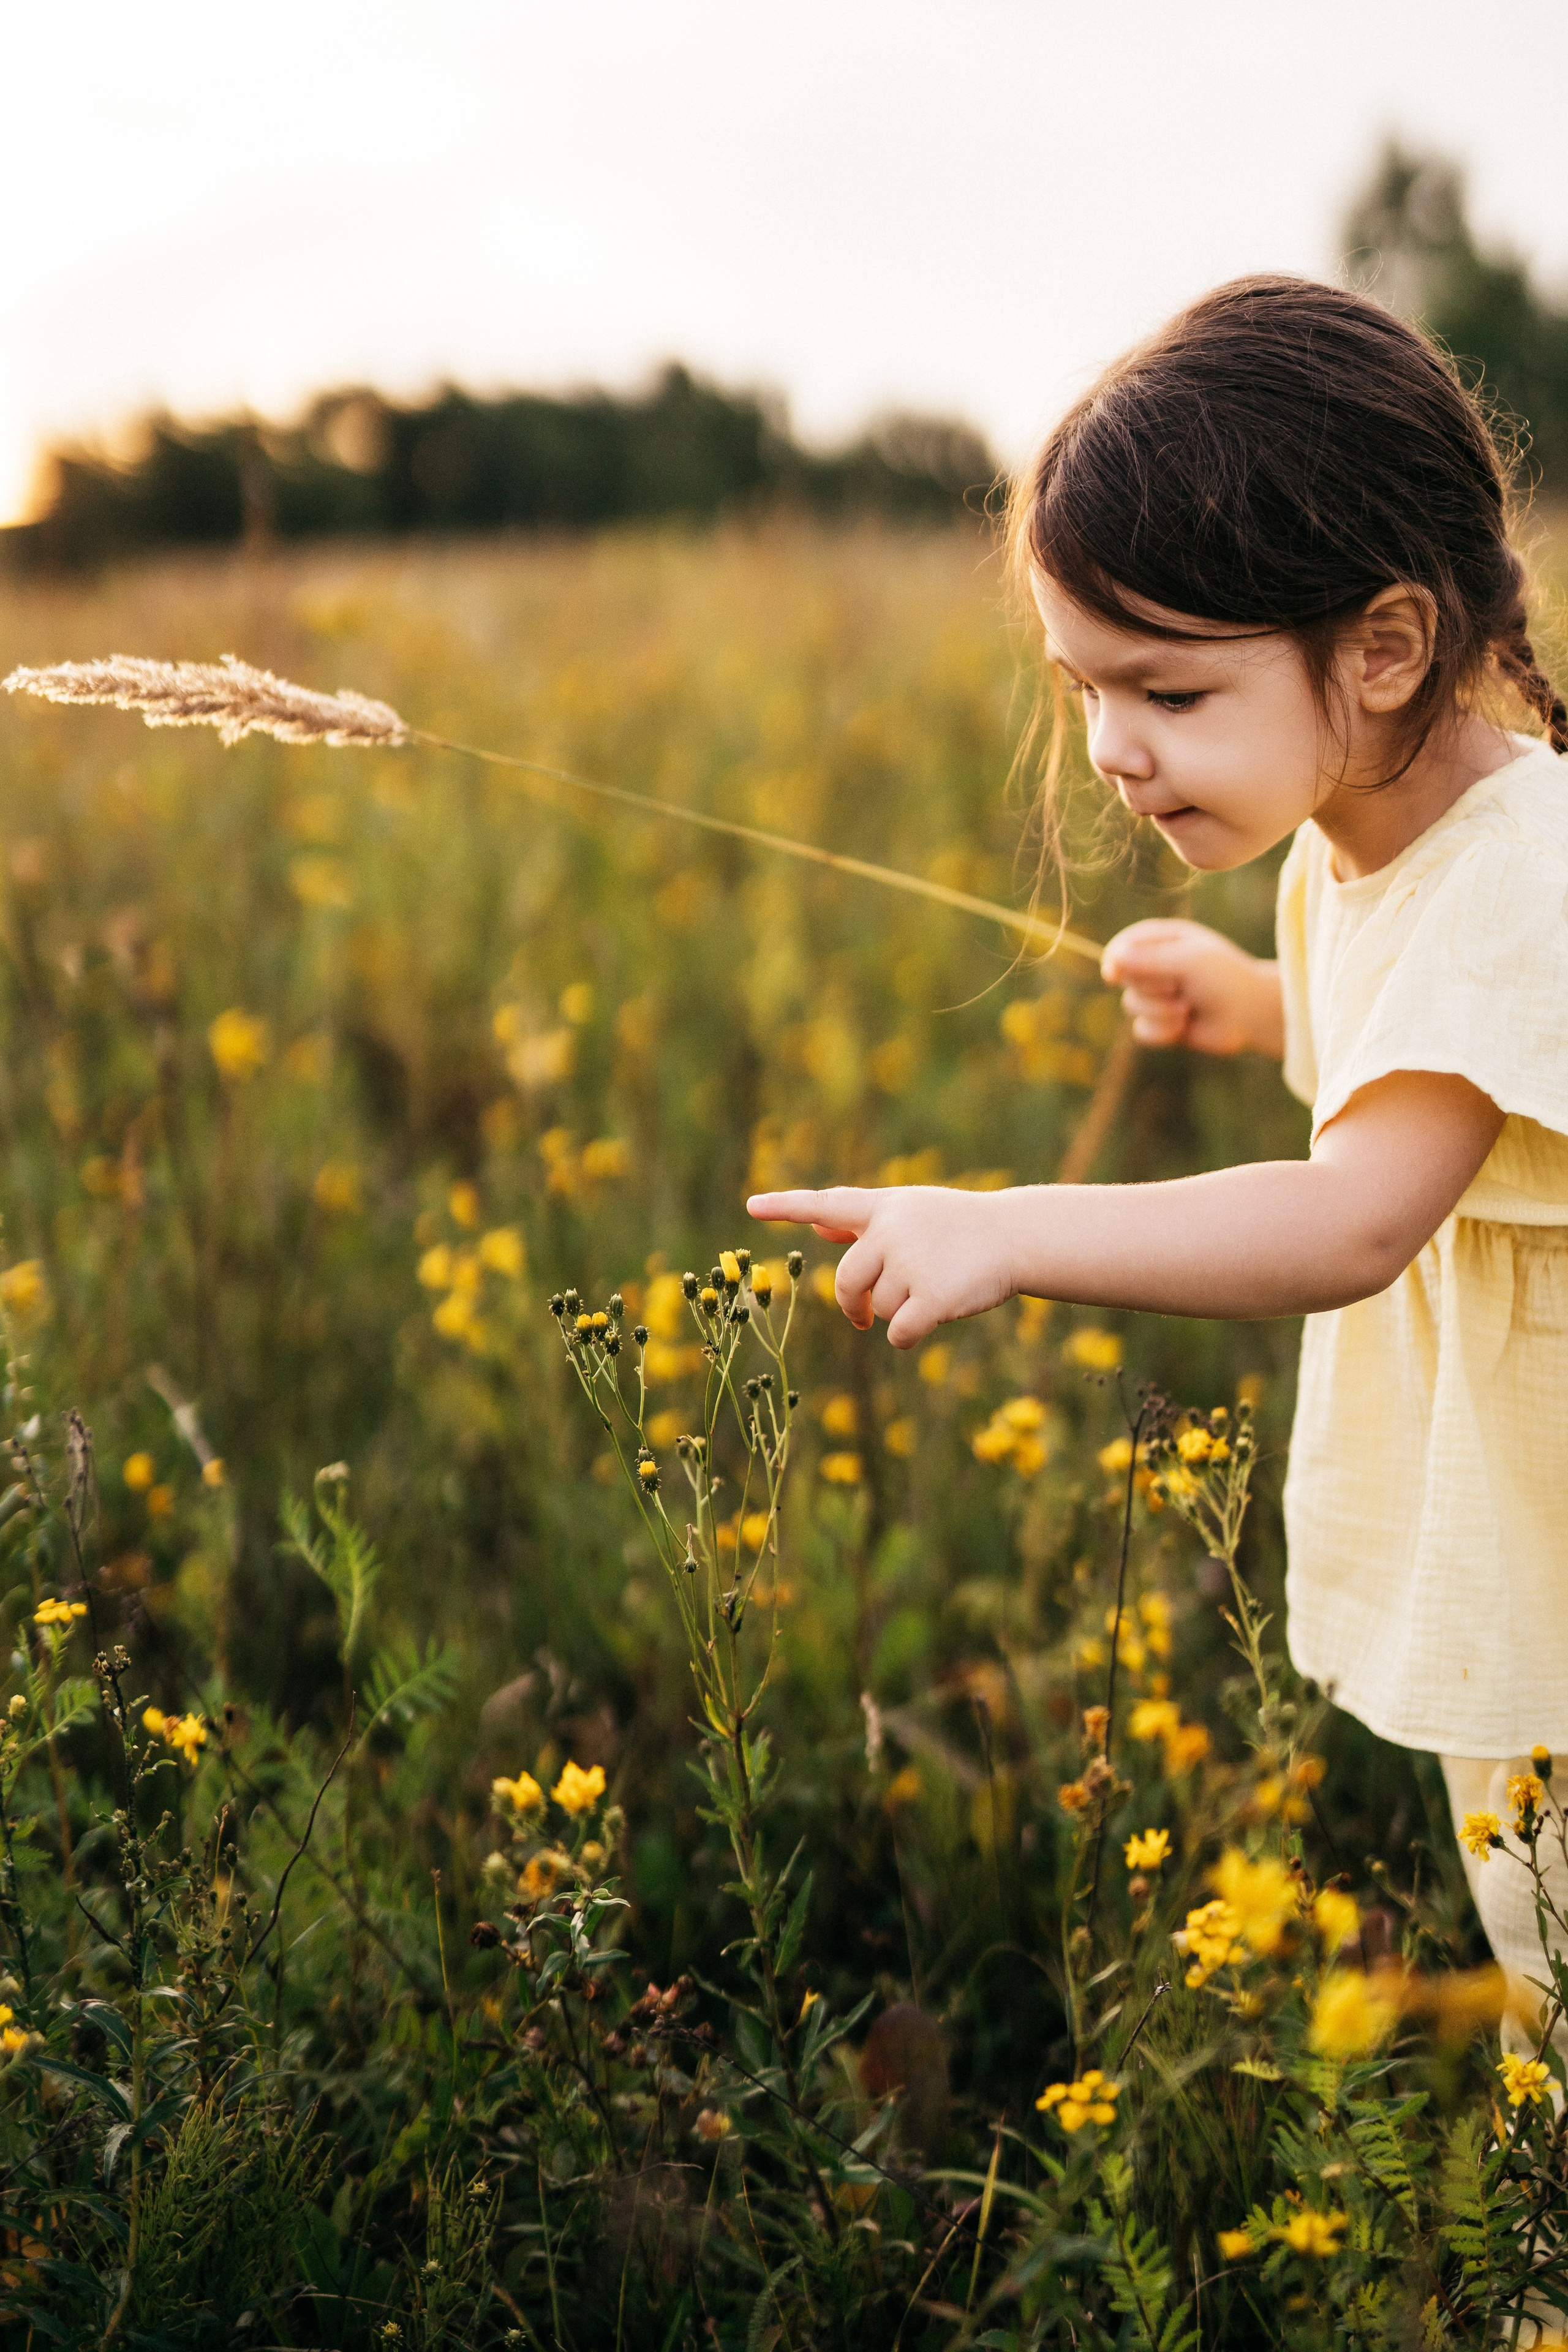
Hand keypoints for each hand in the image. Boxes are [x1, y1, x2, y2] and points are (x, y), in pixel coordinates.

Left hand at [746, 1184, 1017, 1347]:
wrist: (1016, 1237)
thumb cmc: (959, 1227)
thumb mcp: (910, 1212)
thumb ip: (862, 1222)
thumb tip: (818, 1225)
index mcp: (885, 1207)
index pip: (827, 1203)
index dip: (786, 1206)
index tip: (750, 1206)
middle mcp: (893, 1230)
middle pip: (848, 1281)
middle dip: (853, 1305)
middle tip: (862, 1318)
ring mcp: (913, 1263)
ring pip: (879, 1308)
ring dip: (898, 1312)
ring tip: (932, 1290)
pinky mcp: (933, 1297)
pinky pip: (899, 1333)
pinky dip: (908, 1337)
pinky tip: (932, 1320)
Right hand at [1100, 919, 1282, 1055]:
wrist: (1252, 1015)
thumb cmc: (1226, 978)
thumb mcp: (1189, 960)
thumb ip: (1150, 959)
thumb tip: (1114, 958)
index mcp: (1167, 941)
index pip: (1126, 943)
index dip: (1115, 957)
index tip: (1112, 974)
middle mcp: (1160, 967)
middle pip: (1126, 978)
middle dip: (1149, 987)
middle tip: (1177, 988)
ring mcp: (1160, 997)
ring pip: (1131, 1006)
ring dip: (1159, 1010)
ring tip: (1186, 1009)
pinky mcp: (1163, 1024)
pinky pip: (1142, 1031)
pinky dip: (1162, 1031)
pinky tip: (1183, 1028)